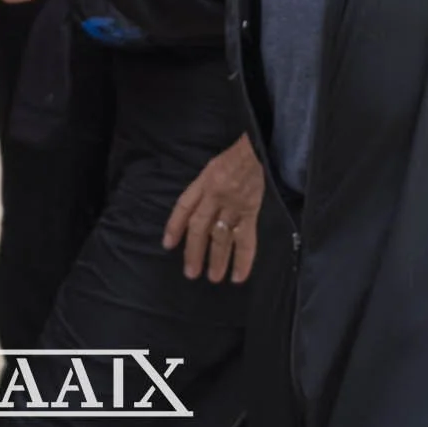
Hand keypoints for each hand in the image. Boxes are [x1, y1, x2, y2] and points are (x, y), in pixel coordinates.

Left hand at [161, 135, 263, 282]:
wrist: (259, 148)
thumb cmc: (235, 156)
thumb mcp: (212, 166)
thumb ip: (203, 188)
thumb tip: (194, 214)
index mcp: (204, 181)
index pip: (184, 206)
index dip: (175, 226)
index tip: (168, 245)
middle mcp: (216, 195)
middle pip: (200, 227)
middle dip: (194, 251)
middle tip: (191, 272)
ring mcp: (234, 204)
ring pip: (222, 237)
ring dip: (217, 259)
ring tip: (213, 278)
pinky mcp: (251, 211)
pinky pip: (247, 239)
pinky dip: (244, 258)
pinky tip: (239, 275)